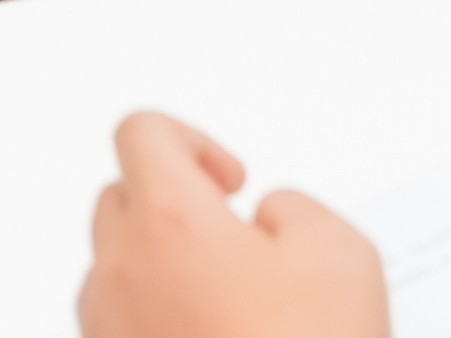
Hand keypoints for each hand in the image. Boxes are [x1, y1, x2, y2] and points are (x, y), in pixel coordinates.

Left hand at [78, 113, 392, 337]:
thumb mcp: (342, 254)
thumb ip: (296, 208)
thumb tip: (269, 219)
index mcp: (169, 221)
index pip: (143, 133)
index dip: (192, 142)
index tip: (230, 182)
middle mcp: (120, 274)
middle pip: (121, 201)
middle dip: (177, 210)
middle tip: (239, 250)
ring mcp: (108, 332)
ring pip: (119, 273)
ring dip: (166, 276)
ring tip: (238, 315)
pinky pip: (125, 330)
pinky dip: (162, 329)